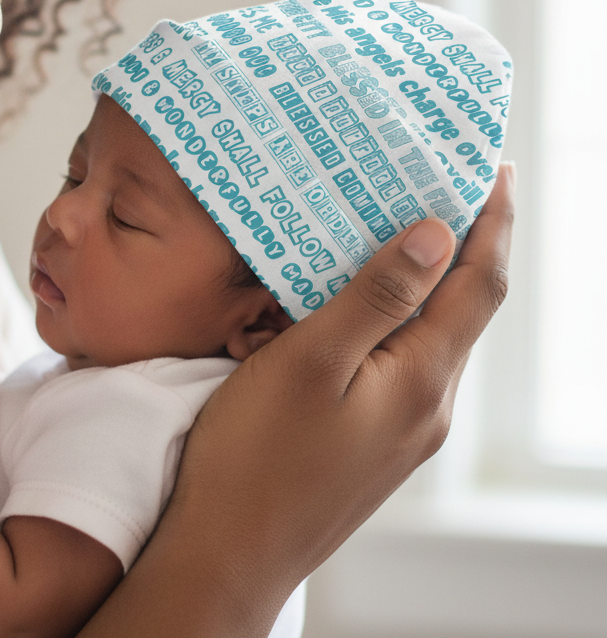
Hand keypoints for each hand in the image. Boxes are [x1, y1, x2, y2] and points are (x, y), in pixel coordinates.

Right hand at [95, 166, 513, 635]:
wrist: (229, 551)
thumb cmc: (257, 455)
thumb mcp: (311, 360)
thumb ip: (376, 297)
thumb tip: (439, 236)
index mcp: (421, 381)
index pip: (480, 286)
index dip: (494, 224)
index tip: (494, 170)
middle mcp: (427, 406)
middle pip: (463, 310)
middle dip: (464, 244)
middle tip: (441, 183)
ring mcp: (402, 429)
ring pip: (430, 336)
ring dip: (427, 281)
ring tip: (398, 229)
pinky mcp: (372, 440)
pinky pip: (400, 361)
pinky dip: (395, 316)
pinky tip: (358, 302)